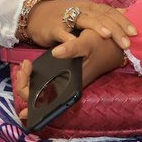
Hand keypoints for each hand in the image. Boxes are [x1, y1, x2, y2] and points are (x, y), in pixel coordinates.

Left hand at [13, 30, 127, 122]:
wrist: (117, 45)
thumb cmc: (102, 44)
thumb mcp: (87, 42)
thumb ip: (72, 48)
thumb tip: (55, 53)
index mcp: (71, 85)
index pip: (43, 99)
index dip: (28, 89)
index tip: (26, 69)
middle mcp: (66, 88)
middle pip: (38, 97)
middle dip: (25, 83)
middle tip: (25, 65)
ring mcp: (65, 84)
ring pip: (41, 91)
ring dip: (29, 81)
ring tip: (26, 65)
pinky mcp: (66, 78)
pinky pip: (47, 85)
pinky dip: (36, 79)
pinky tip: (31, 69)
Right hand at [22, 0, 136, 51]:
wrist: (36, 14)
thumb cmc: (65, 17)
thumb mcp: (86, 14)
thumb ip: (103, 16)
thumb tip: (127, 15)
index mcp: (90, 7)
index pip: (110, 12)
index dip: (123, 21)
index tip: (135, 32)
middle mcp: (80, 10)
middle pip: (101, 17)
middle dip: (115, 29)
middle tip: (127, 42)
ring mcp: (66, 17)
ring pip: (84, 20)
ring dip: (96, 27)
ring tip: (107, 36)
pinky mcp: (53, 27)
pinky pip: (62, 33)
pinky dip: (69, 39)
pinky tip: (77, 45)